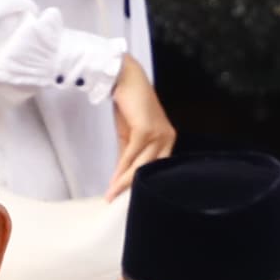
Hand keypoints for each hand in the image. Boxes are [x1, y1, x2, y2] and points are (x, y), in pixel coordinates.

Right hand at [109, 56, 175, 190]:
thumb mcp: (130, 134)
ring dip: (124, 183)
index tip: (129, 198)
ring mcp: (158, 134)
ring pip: (141, 166)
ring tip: (111, 195)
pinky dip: (121, 170)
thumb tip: (122, 174)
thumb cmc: (129, 104)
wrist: (124, 77)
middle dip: (134, 188)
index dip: (143, 184)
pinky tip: (113, 181)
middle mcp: (167, 138)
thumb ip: (130, 154)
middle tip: (118, 202)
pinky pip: (132, 156)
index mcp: (167, 140)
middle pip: (150, 170)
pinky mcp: (146, 130)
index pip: (158, 168)